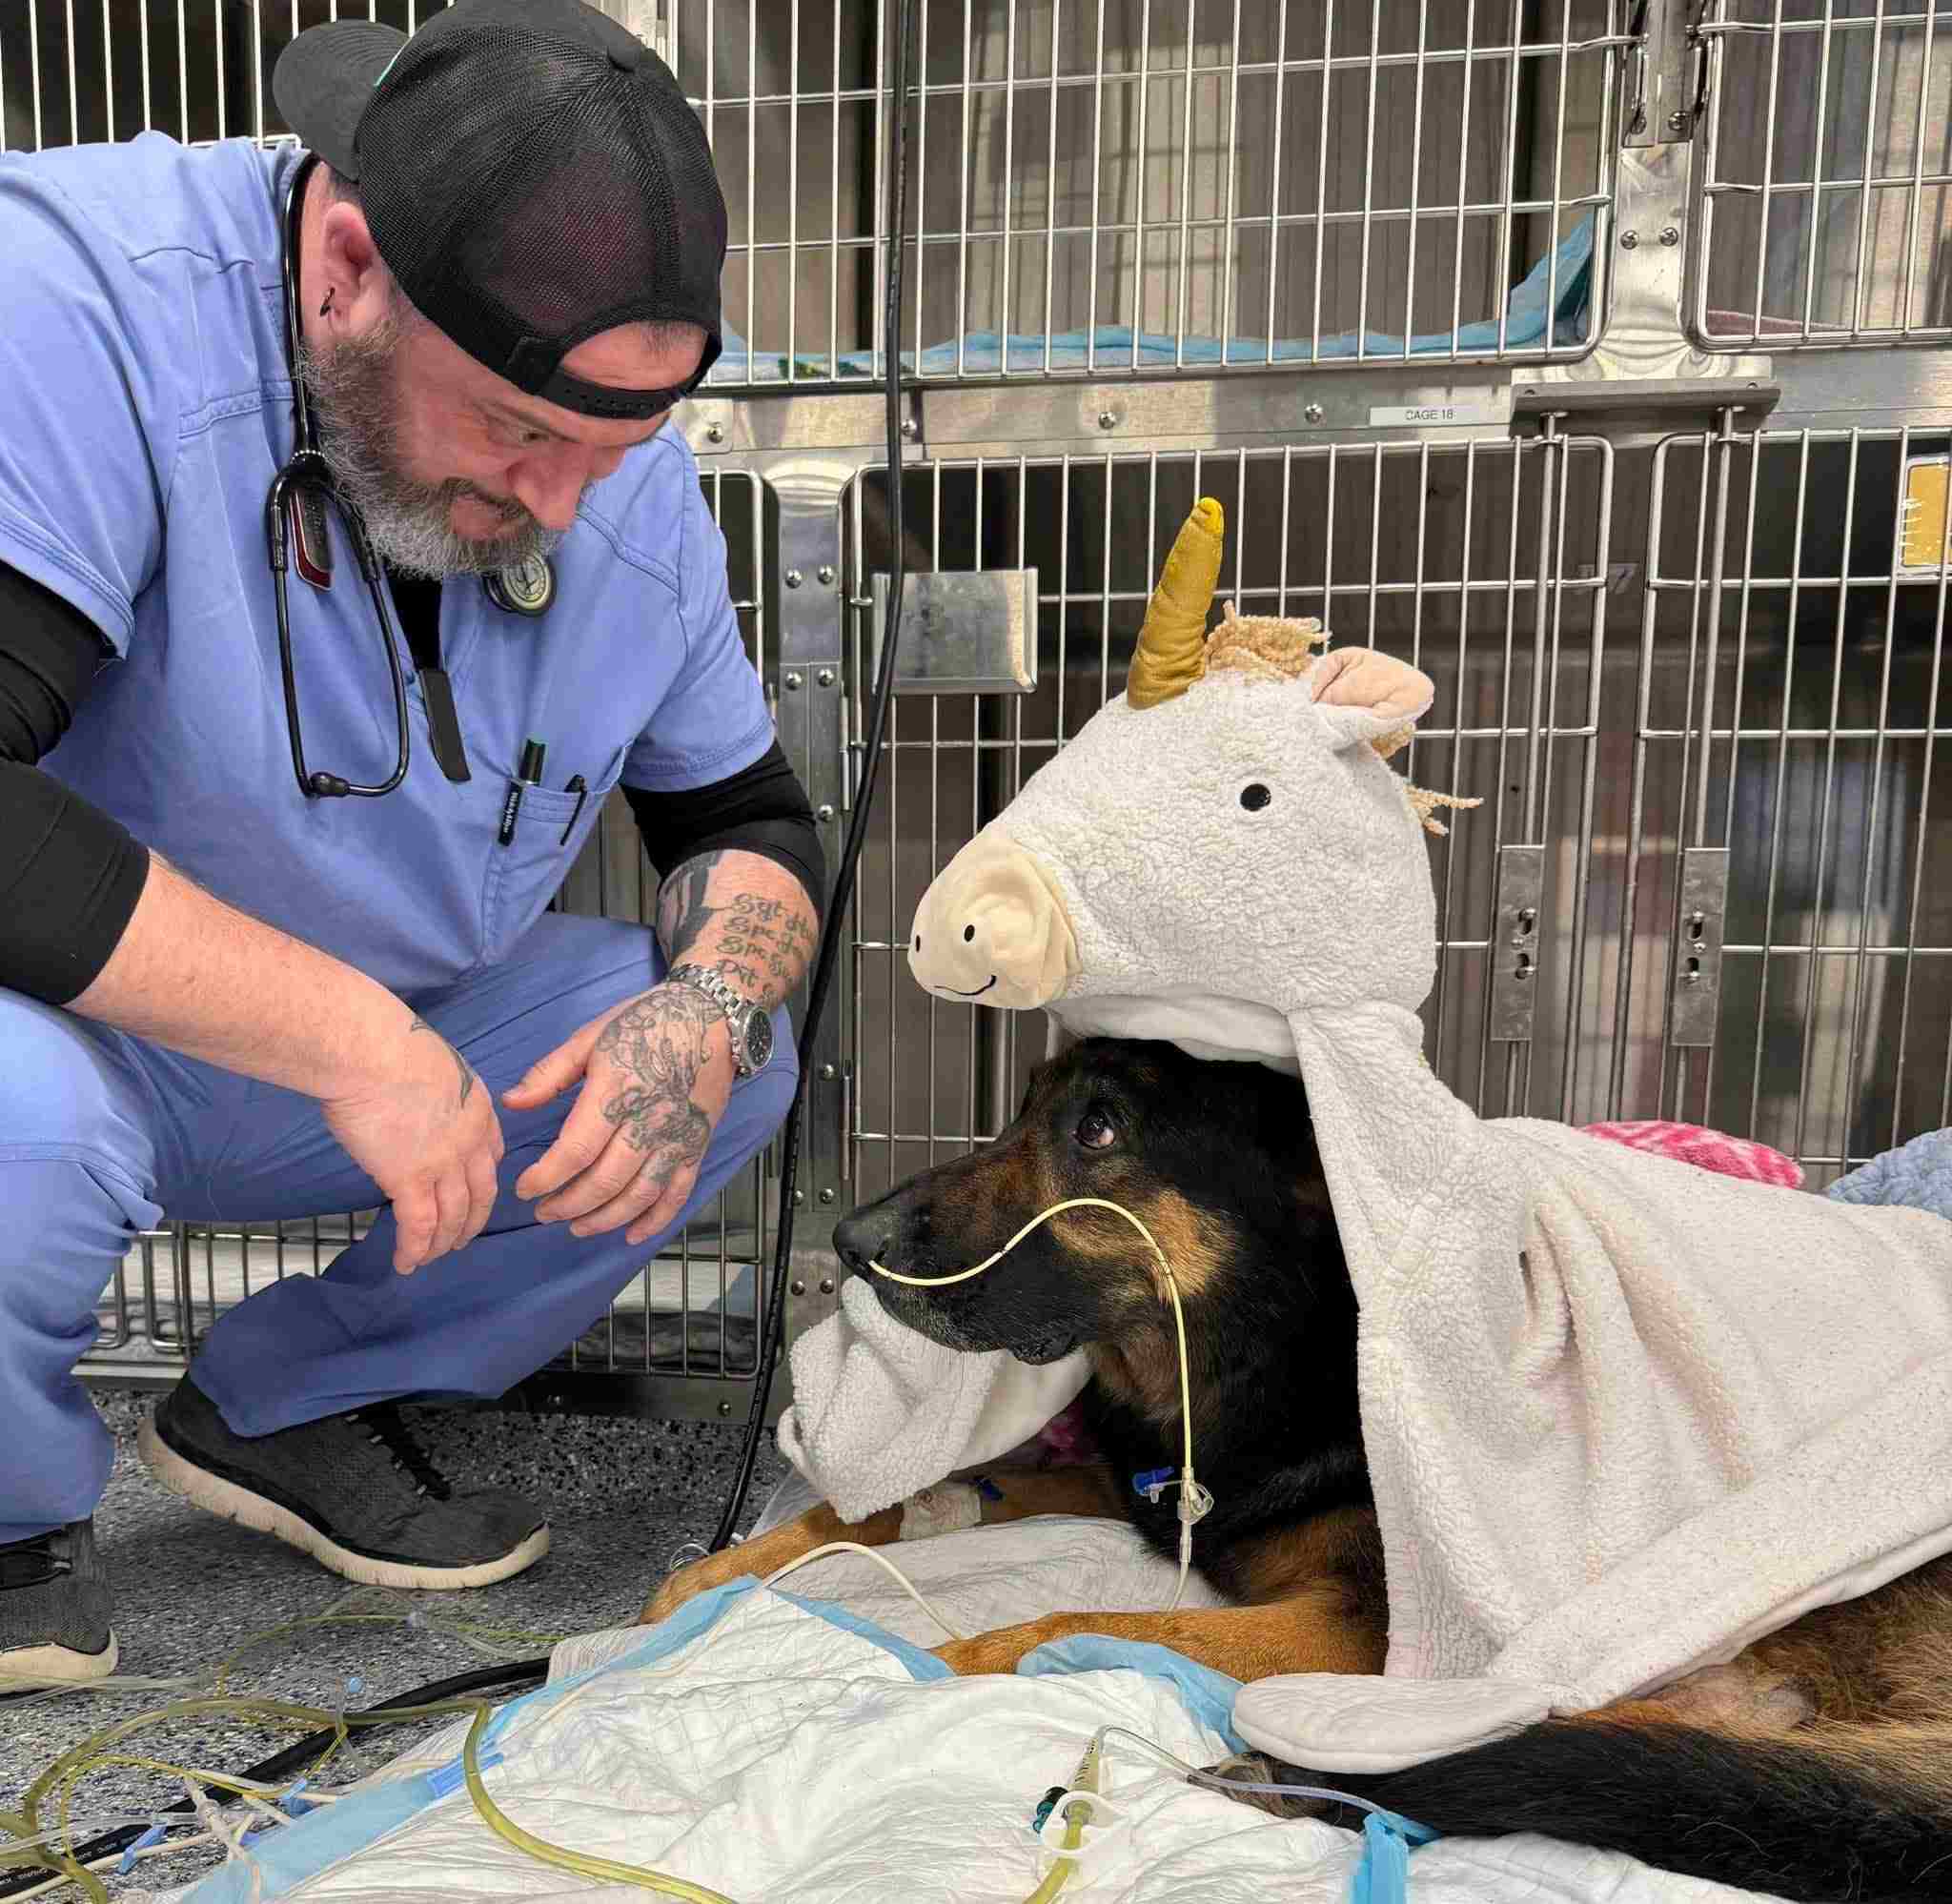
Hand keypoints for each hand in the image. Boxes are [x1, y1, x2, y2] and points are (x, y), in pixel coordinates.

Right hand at [324, 1016, 504, 1274]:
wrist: (368, 1049)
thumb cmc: (384, 1044)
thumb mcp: (430, 1064)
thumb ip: (431, 1092)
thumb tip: (407, 1103)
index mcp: (479, 1106)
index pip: (492, 1153)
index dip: (482, 1178)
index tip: (473, 1192)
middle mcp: (471, 1139)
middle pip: (481, 1192)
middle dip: (472, 1220)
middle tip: (460, 1239)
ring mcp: (445, 1161)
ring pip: (454, 1215)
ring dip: (443, 1241)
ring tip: (431, 1257)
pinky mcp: (411, 1178)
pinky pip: (419, 1226)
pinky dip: (415, 1249)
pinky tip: (406, 1263)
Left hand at [504, 983, 733, 1245]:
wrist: (714, 1017)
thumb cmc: (646, 1021)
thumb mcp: (592, 1036)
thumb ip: (550, 1074)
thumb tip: (510, 1102)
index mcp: (618, 1090)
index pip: (577, 1149)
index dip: (546, 1177)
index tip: (524, 1188)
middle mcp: (650, 1120)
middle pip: (606, 1180)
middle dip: (568, 1205)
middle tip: (543, 1212)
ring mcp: (677, 1137)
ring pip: (639, 1194)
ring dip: (604, 1218)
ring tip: (575, 1227)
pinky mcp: (696, 1146)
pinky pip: (677, 1193)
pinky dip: (655, 1220)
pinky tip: (631, 1235)